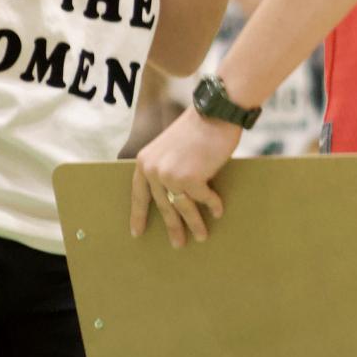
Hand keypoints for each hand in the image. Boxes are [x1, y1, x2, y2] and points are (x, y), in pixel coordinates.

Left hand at [131, 107, 239, 246]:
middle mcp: (153, 170)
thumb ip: (167, 167)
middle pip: (163, 206)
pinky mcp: (191, 179)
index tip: (137, 232)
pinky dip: (213, 205)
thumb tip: (175, 194)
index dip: (138, 215)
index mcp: (144, 162)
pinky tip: (219, 211)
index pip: (138, 194)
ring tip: (201, 237)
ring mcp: (170, 176)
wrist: (215, 112)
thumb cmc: (198, 128)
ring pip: (183, 208)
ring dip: (194, 224)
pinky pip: (204, 199)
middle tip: (178, 244)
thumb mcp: (170, 147)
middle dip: (172, 227)